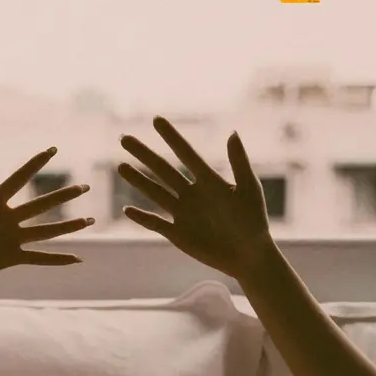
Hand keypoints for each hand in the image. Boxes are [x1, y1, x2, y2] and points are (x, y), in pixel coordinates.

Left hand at [0, 144, 94, 284]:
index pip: (19, 179)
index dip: (35, 164)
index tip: (52, 149)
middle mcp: (9, 219)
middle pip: (42, 204)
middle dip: (63, 196)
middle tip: (84, 187)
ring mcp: (13, 238)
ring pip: (47, 231)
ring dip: (69, 226)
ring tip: (89, 220)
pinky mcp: (13, 257)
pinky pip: (40, 258)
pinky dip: (58, 259)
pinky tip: (77, 259)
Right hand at [119, 116, 272, 278]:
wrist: (249, 256)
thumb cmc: (254, 221)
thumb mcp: (249, 189)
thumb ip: (239, 162)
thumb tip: (232, 132)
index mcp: (209, 181)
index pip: (186, 154)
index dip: (171, 137)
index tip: (156, 120)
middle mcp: (192, 194)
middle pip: (162, 170)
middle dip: (143, 154)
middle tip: (124, 138)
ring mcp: (183, 214)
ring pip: (155, 193)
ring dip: (138, 180)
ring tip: (121, 166)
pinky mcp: (178, 234)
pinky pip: (155, 224)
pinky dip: (142, 218)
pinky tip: (127, 209)